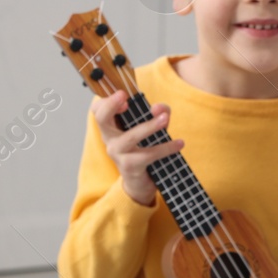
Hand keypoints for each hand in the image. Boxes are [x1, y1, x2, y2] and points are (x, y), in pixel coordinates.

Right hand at [91, 91, 182, 207]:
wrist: (141, 182)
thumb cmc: (143, 150)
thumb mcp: (152, 128)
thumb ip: (159, 114)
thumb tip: (159, 108)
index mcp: (111, 127)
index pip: (99, 109)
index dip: (107, 101)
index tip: (123, 95)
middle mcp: (109, 138)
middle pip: (101, 118)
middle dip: (111, 105)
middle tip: (125, 96)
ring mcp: (117, 153)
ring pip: (131, 136)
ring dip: (149, 126)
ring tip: (165, 119)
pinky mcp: (129, 166)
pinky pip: (148, 154)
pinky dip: (166, 148)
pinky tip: (179, 144)